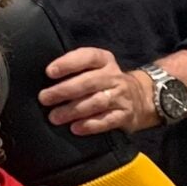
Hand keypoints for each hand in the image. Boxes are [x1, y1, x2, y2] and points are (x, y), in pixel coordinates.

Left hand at [38, 47, 155, 134]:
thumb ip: (76, 69)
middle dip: (64, 91)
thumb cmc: (105, 81)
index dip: (68, 63)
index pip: (87, 57)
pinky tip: (75, 128)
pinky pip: (107, 120)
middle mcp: (114, 76)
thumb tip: (45, 77)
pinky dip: (90, 125)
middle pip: (89, 82)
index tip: (49, 72)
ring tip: (54, 117)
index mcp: (104, 60)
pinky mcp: (125, 115)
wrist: (142, 97)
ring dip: (73, 110)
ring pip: (96, 102)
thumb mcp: (95, 68)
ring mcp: (121, 96)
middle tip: (44, 98)